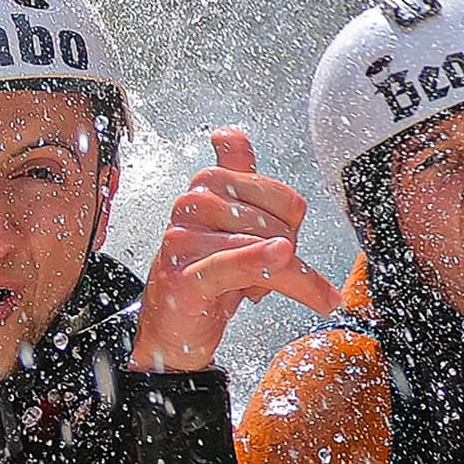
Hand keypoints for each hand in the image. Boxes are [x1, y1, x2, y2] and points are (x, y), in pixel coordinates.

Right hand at [129, 129, 341, 372]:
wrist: (171, 328)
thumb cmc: (204, 275)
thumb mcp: (226, 223)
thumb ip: (234, 175)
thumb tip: (229, 134)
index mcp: (208, 184)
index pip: (282, 196)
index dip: (291, 228)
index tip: (281, 245)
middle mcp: (194, 204)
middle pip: (278, 223)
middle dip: (289, 257)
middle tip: (267, 277)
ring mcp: (185, 239)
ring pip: (263, 248)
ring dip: (286, 281)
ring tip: (262, 293)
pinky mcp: (184, 276)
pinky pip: (232, 263)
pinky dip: (259, 261)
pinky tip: (280, 257)